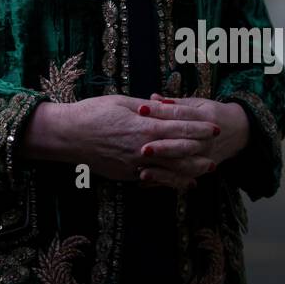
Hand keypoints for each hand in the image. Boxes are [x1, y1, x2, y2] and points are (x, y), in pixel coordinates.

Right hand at [19, 95, 219, 181]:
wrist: (68, 136)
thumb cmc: (92, 113)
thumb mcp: (121, 102)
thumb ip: (147, 107)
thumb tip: (166, 106)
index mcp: (143, 127)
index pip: (179, 128)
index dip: (199, 128)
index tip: (214, 127)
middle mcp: (143, 149)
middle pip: (180, 151)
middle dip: (201, 149)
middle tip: (217, 147)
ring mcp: (135, 165)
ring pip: (171, 170)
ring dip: (191, 169)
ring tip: (207, 168)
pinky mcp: (127, 175)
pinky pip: (154, 180)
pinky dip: (171, 181)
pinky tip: (181, 181)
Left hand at [136, 94, 249, 189]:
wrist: (239, 130)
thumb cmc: (213, 113)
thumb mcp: (198, 103)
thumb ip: (174, 103)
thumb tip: (152, 97)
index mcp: (204, 117)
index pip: (180, 113)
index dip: (160, 111)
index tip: (141, 109)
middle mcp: (206, 139)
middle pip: (183, 144)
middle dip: (163, 147)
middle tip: (143, 148)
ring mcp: (206, 156)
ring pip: (184, 165)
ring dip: (163, 169)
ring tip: (143, 170)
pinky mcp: (203, 169)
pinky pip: (184, 178)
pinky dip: (166, 181)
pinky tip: (148, 180)